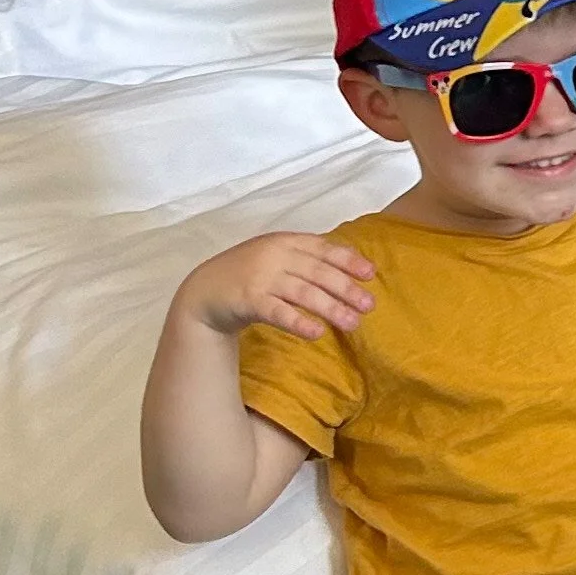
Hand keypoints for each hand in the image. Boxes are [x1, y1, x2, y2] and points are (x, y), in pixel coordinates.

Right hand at [177, 233, 375, 342]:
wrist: (205, 290)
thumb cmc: (249, 274)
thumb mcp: (277, 257)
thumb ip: (307, 259)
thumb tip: (351, 266)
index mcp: (285, 242)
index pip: (323, 248)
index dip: (348, 260)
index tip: (370, 274)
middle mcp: (275, 255)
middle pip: (318, 272)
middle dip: (346, 288)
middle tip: (369, 306)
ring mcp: (261, 277)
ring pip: (303, 293)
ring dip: (331, 308)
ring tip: (353, 324)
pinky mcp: (249, 300)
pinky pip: (278, 312)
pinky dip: (298, 322)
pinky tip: (316, 333)